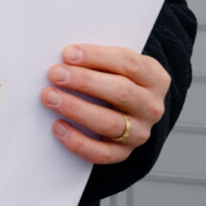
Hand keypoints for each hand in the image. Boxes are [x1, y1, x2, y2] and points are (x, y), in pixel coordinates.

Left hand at [41, 44, 170, 163]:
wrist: (131, 109)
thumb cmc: (116, 77)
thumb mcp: (117, 64)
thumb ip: (98, 59)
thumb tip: (66, 56)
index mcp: (154, 77)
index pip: (128, 63)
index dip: (96, 57)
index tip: (68, 53)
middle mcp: (151, 106)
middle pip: (120, 92)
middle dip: (84, 81)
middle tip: (55, 74)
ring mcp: (140, 132)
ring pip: (110, 123)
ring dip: (77, 109)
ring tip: (51, 97)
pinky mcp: (124, 152)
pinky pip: (101, 153)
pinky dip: (78, 141)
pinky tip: (59, 127)